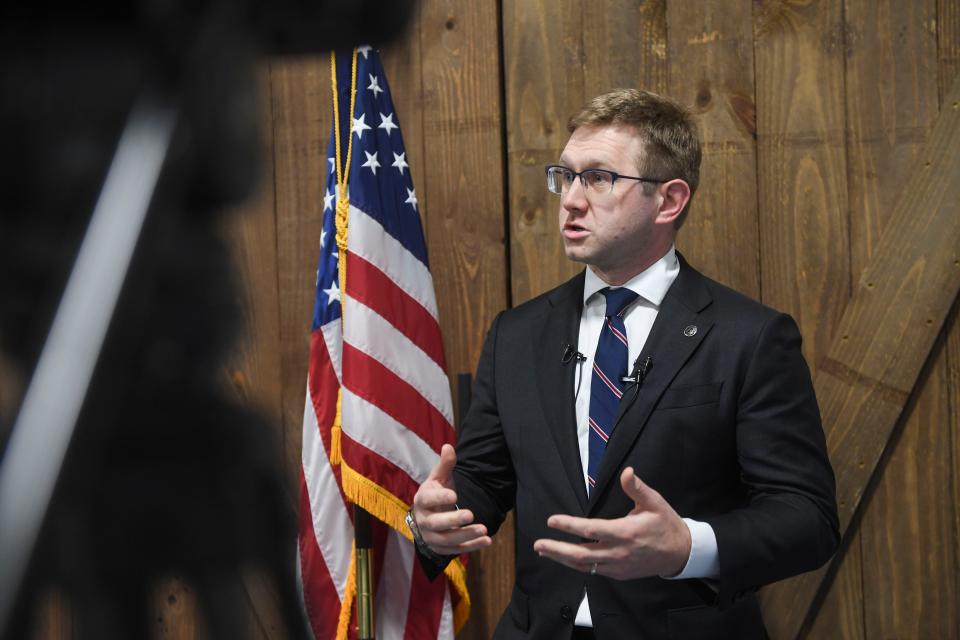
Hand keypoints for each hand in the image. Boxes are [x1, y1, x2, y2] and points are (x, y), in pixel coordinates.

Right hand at [411, 444, 491, 555]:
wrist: (427, 516)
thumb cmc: (435, 493)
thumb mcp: (439, 477)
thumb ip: (445, 464)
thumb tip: (448, 446)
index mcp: (422, 500)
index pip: (428, 499)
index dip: (440, 498)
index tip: (454, 495)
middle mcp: (424, 520)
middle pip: (435, 523)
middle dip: (453, 520)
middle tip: (470, 514)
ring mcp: (431, 537)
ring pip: (446, 539)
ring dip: (465, 536)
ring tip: (484, 529)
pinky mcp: (441, 548)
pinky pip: (456, 550)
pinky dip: (471, 546)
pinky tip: (487, 540)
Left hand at [532, 467, 690, 578]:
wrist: (680, 553)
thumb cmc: (665, 524)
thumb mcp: (654, 502)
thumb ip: (637, 488)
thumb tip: (627, 472)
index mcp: (625, 532)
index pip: (591, 530)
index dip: (569, 526)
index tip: (552, 520)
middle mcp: (618, 552)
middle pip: (581, 554)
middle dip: (557, 549)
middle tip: (538, 543)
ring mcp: (618, 566)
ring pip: (584, 566)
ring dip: (562, 559)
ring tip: (544, 550)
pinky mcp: (619, 574)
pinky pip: (593, 571)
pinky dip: (577, 565)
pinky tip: (565, 558)